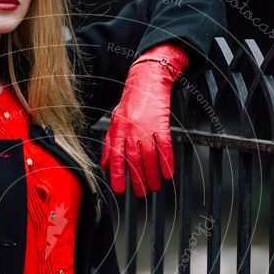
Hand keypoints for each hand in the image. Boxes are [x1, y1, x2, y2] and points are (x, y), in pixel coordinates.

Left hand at [100, 43, 189, 195]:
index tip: (120, 190)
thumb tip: (106, 165)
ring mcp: (147, 127)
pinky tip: (168, 174)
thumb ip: (111, 143)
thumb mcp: (115, 121)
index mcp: (118, 129)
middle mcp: (131, 130)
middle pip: (135, 160)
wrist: (147, 80)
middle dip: (138, 180)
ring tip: (154, 187)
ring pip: (150, 157)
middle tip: (141, 194)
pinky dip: (167, 162)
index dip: (118, 175)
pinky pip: (164, 147)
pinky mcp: (161, 123)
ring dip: (153, 175)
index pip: (117, 157)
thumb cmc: (131, 101)